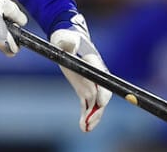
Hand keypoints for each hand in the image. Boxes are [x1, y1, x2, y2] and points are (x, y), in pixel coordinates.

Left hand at [50, 13, 111, 131]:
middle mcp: (96, 75)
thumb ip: (66, 42)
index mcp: (93, 62)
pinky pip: (88, 106)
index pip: (101, 78)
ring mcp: (91, 83)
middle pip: (102, 95)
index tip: (101, 103)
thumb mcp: (64, 38)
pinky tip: (83, 128)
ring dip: (93, 117)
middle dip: (98, 109)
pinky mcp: (84, 90)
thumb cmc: (66, 38)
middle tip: (89, 121)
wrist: (67, 40)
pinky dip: (86, 116)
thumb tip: (67, 42)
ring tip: (85, 128)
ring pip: (96, 104)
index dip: (102, 91)